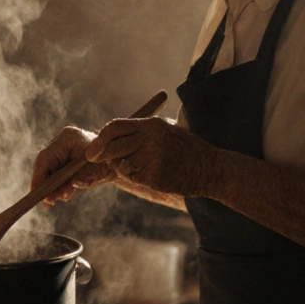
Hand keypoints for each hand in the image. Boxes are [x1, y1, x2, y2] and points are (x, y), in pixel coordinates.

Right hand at [30, 126, 108, 204]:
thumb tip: (61, 193)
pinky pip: (53, 173)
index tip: (36, 191)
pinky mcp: (62, 160)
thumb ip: (78, 180)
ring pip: (48, 170)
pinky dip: (54, 185)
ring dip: (48, 187)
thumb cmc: (106, 161)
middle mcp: (61, 143)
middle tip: (45, 201)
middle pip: (44, 164)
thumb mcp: (93, 172)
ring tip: (50, 202)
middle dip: (43, 184)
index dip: (39, 175)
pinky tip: (54, 196)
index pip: (46, 157)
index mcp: (67, 138)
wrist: (116, 159)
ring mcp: (60, 150)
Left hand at [86, 117, 218, 197]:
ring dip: (125, 168)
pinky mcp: (157, 176)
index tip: (92, 149)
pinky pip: (133, 178)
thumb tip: (110, 136)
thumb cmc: (187, 150)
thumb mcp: (165, 130)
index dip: (100, 138)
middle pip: (113, 146)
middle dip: (101, 154)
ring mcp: (154, 158)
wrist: (212, 168)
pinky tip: (152, 175)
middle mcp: (151, 139)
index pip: (115, 127)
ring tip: (143, 167)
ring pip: (122, 164)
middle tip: (93, 159)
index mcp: (152, 125)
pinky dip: (137, 179)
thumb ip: (141, 131)